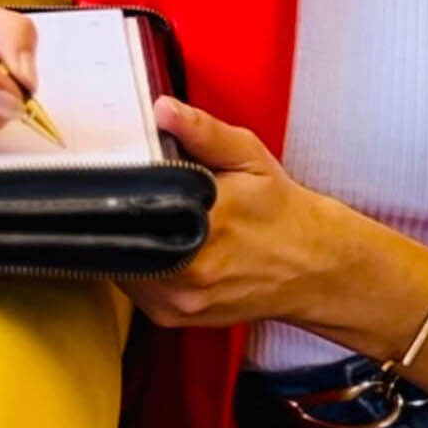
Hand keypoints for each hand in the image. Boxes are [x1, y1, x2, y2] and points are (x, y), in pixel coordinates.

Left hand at [116, 96, 339, 327]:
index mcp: (206, 228)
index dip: (117, 189)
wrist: (310, 265)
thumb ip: (203, 131)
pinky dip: (138, 264)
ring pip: (120, 265)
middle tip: (145, 193)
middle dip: (122, 212)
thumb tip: (164, 109)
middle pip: (117, 238)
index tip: (119, 173)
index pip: (130, 209)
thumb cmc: (279, 211)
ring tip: (158, 218)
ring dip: (126, 239)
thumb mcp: (248, 156)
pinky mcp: (172, 318)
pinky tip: (163, 244)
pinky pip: (133, 287)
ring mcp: (178, 303)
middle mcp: (188, 275)